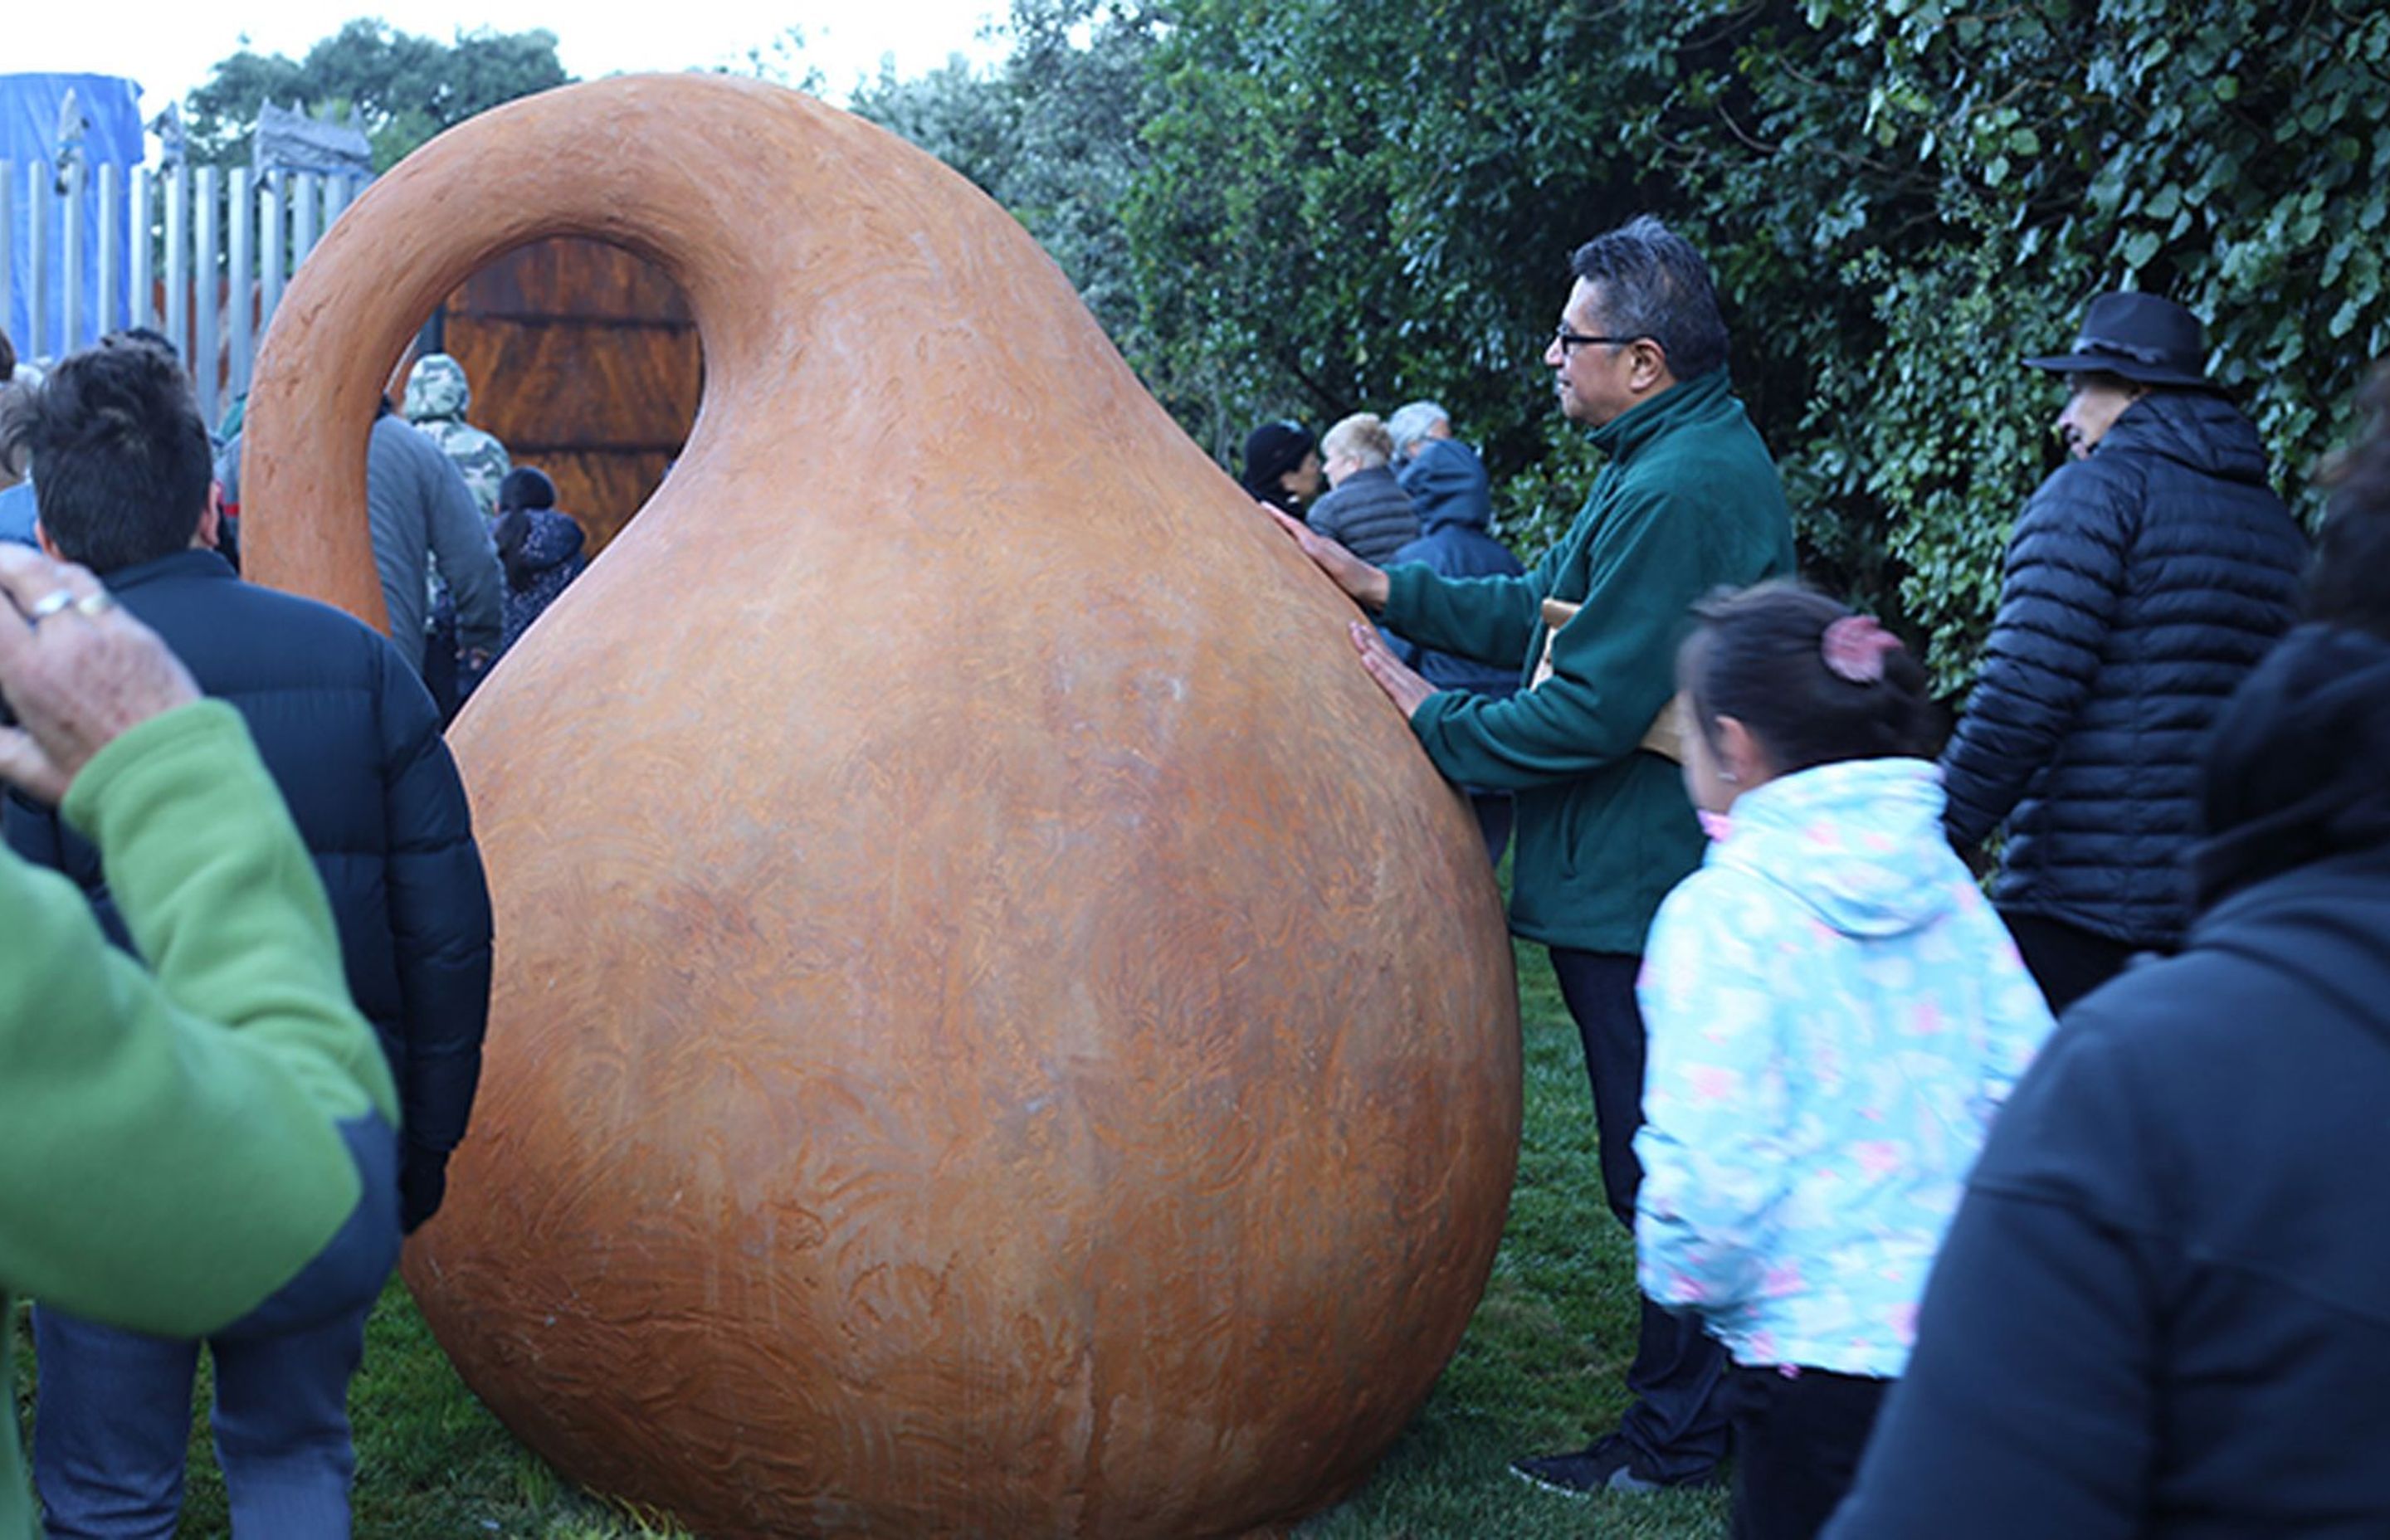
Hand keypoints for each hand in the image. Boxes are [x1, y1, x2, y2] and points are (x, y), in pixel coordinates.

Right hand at [0, 545, 200, 802]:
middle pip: (25, 571)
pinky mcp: (144, 635)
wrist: (180, 778)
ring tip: (23, 570)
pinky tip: (70, 595)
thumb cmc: (110, 780)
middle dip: (0, 557)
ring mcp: (110, 633)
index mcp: (30, 673)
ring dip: (40, 567)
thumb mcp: (32, 770)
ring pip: (67, 575)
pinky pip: (104, 595)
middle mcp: (68, 643)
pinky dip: (78, 587)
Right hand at [1261, 501, 1389, 610]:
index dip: (1277, 516)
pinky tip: (1286, 554)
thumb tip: (1302, 540)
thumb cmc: (1357, 580)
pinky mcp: (1324, 566)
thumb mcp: (1338, 567)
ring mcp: (1322, 555)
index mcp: (1319, 545)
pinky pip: (1300, 552)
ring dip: (1280, 534)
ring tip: (1264, 530)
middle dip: (1274, 521)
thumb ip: (1321, 554)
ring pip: (1295, 540)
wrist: (1376, 588)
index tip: (1262, 505)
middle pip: (1292, 530)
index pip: (1294, 526)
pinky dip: (1289, 547)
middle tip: (1255, 514)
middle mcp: (1319, 546)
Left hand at [1349, 620, 1434, 717]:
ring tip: (1355, 633)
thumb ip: (1415, 697)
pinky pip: (1389, 682)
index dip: (1375, 643)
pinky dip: (1377, 669)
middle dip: (1367, 639)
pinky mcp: (1405, 698)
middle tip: (1351, 624)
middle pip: (1383, 655)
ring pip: (1384, 663)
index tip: (1362, 629)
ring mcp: (1406, 686)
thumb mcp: (1425, 703)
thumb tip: (1411, 695)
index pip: (1389, 658)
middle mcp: (1407, 679)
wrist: (1455, 724)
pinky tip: (1366, 658)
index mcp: (1410, 680)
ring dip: (1369, 647)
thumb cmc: (1442, 717)